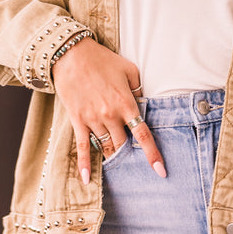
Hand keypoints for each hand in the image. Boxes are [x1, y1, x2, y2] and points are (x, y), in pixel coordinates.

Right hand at [51, 38, 165, 183]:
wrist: (72, 54)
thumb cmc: (102, 60)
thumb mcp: (129, 69)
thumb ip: (139, 89)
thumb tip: (143, 104)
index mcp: (126, 103)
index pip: (143, 135)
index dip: (152, 154)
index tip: (161, 171)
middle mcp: (110, 115)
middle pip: (123, 144)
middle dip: (129, 153)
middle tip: (133, 160)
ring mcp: (93, 119)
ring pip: (106, 146)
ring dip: (112, 155)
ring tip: (118, 163)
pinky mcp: (78, 120)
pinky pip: (82, 147)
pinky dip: (85, 164)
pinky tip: (87, 179)